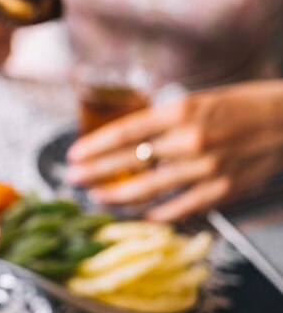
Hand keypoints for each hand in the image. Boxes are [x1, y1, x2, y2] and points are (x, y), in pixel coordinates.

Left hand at [67, 81, 282, 220]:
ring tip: (96, 196)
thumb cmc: (241, 105)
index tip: (73, 154)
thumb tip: (127, 138)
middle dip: (95, 172)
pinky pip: (179, 208)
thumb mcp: (197, 99)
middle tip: (72, 178)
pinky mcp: (223, 190)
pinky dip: (155, 213)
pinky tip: (138, 213)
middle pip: (129, 162)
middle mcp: (190, 140)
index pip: (125, 132)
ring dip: (117, 195)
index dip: (94, 146)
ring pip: (149, 189)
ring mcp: (207, 169)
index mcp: (181, 111)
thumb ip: (162, 119)